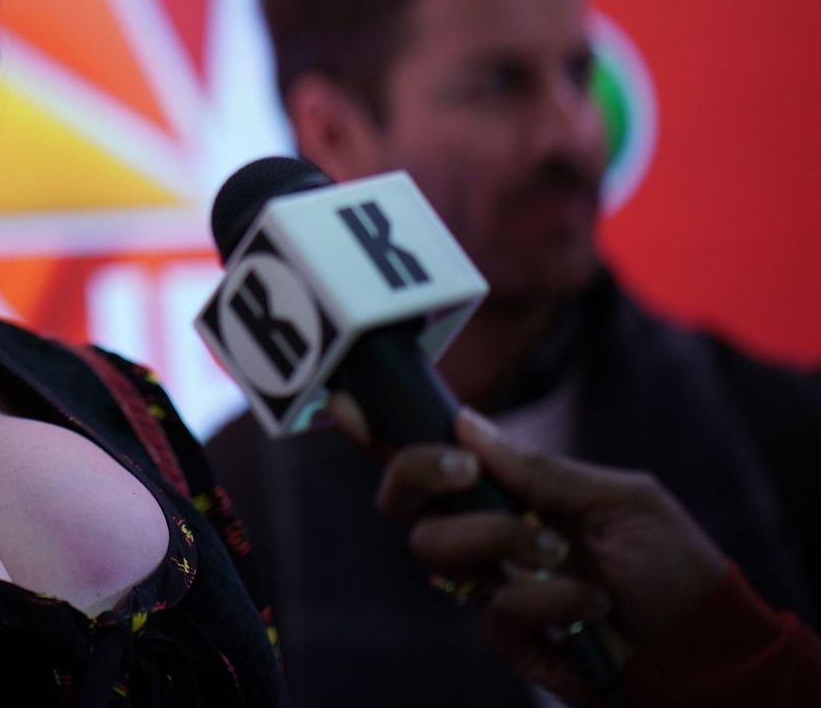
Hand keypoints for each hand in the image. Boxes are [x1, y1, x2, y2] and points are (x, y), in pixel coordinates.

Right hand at [366, 406, 728, 702]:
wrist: (705, 648)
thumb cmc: (671, 564)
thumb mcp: (620, 498)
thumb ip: (541, 468)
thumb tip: (465, 426)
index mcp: (510, 488)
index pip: (431, 455)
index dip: (380, 430)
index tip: (349, 406)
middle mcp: (487, 532)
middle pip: (403, 499)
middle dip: (421, 475)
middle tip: (469, 476)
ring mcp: (492, 584)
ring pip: (434, 549)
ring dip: (500, 541)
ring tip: (563, 552)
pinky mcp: (508, 636)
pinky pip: (492, 609)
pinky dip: (546, 599)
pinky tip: (589, 601)